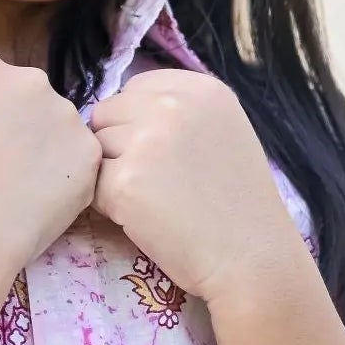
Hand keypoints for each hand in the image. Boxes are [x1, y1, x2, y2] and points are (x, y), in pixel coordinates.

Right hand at [0, 52, 99, 282]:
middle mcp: (31, 80)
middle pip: (26, 94)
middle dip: (15, 119)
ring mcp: (66, 115)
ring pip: (56, 123)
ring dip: (43, 142)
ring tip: (20, 180)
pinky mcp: (89, 150)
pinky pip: (78, 155)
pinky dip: (64, 171)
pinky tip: (41, 193)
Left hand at [87, 70, 300, 307]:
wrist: (252, 257)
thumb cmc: (239, 204)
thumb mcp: (224, 132)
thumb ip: (179, 113)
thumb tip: (121, 112)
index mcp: (200, 89)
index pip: (135, 86)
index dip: (137, 121)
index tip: (162, 152)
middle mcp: (172, 106)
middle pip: (108, 113)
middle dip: (119, 145)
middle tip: (156, 181)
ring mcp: (146, 142)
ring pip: (95, 148)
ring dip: (111, 174)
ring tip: (153, 200)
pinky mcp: (124, 182)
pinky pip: (92, 186)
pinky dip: (109, 206)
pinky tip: (145, 219)